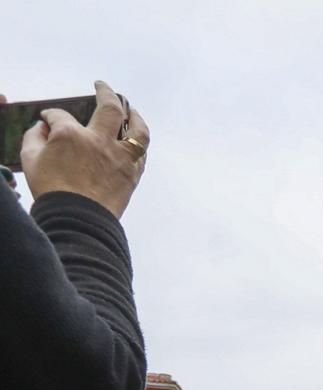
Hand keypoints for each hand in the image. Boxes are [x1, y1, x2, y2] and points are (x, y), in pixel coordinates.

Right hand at [20, 81, 148, 217]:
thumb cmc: (52, 191)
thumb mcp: (30, 160)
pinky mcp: (132, 174)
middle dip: (106, 92)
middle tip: (102, 86)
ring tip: (132, 108)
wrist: (78, 220)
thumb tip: (42, 127)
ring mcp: (120, 157)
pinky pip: (142, 154)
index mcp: (71, 135)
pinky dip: (139, 143)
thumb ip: (33, 138)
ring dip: (136, 116)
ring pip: (138, 130)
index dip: (51, 116)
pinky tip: (135, 139)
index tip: (48, 121)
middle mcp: (100, 141)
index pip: (60, 116)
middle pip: (110, 108)